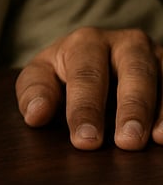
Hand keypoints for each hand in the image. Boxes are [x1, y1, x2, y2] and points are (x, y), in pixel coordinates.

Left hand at [15, 26, 162, 149]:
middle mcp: (127, 44)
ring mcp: (156, 56)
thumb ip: (35, 92)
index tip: (84, 140)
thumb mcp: (44, 75)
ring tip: (157, 139)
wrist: (96, 55)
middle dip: (131, 107)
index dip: (85, 108)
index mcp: (87, 42)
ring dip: (162, 110)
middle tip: (127, 143)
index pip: (86, 75)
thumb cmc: (66, 71)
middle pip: (134, 72)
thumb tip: (35, 115)